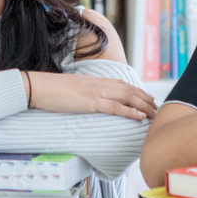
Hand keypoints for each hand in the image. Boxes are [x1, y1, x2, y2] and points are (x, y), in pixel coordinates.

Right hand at [27, 72, 156, 119]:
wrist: (38, 86)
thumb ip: (84, 93)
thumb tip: (89, 101)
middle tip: (158, 109)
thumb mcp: (72, 91)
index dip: (137, 91)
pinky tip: (140, 116)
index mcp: (94, 81)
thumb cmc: (51, 90)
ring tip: (155, 114)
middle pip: (129, 90)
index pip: (122, 85)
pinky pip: (114, 107)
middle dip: (146, 99)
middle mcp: (99, 84)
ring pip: (127, 97)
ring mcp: (95, 92)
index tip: (148, 98)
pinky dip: (129, 111)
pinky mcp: (90, 102)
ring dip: (144, 106)